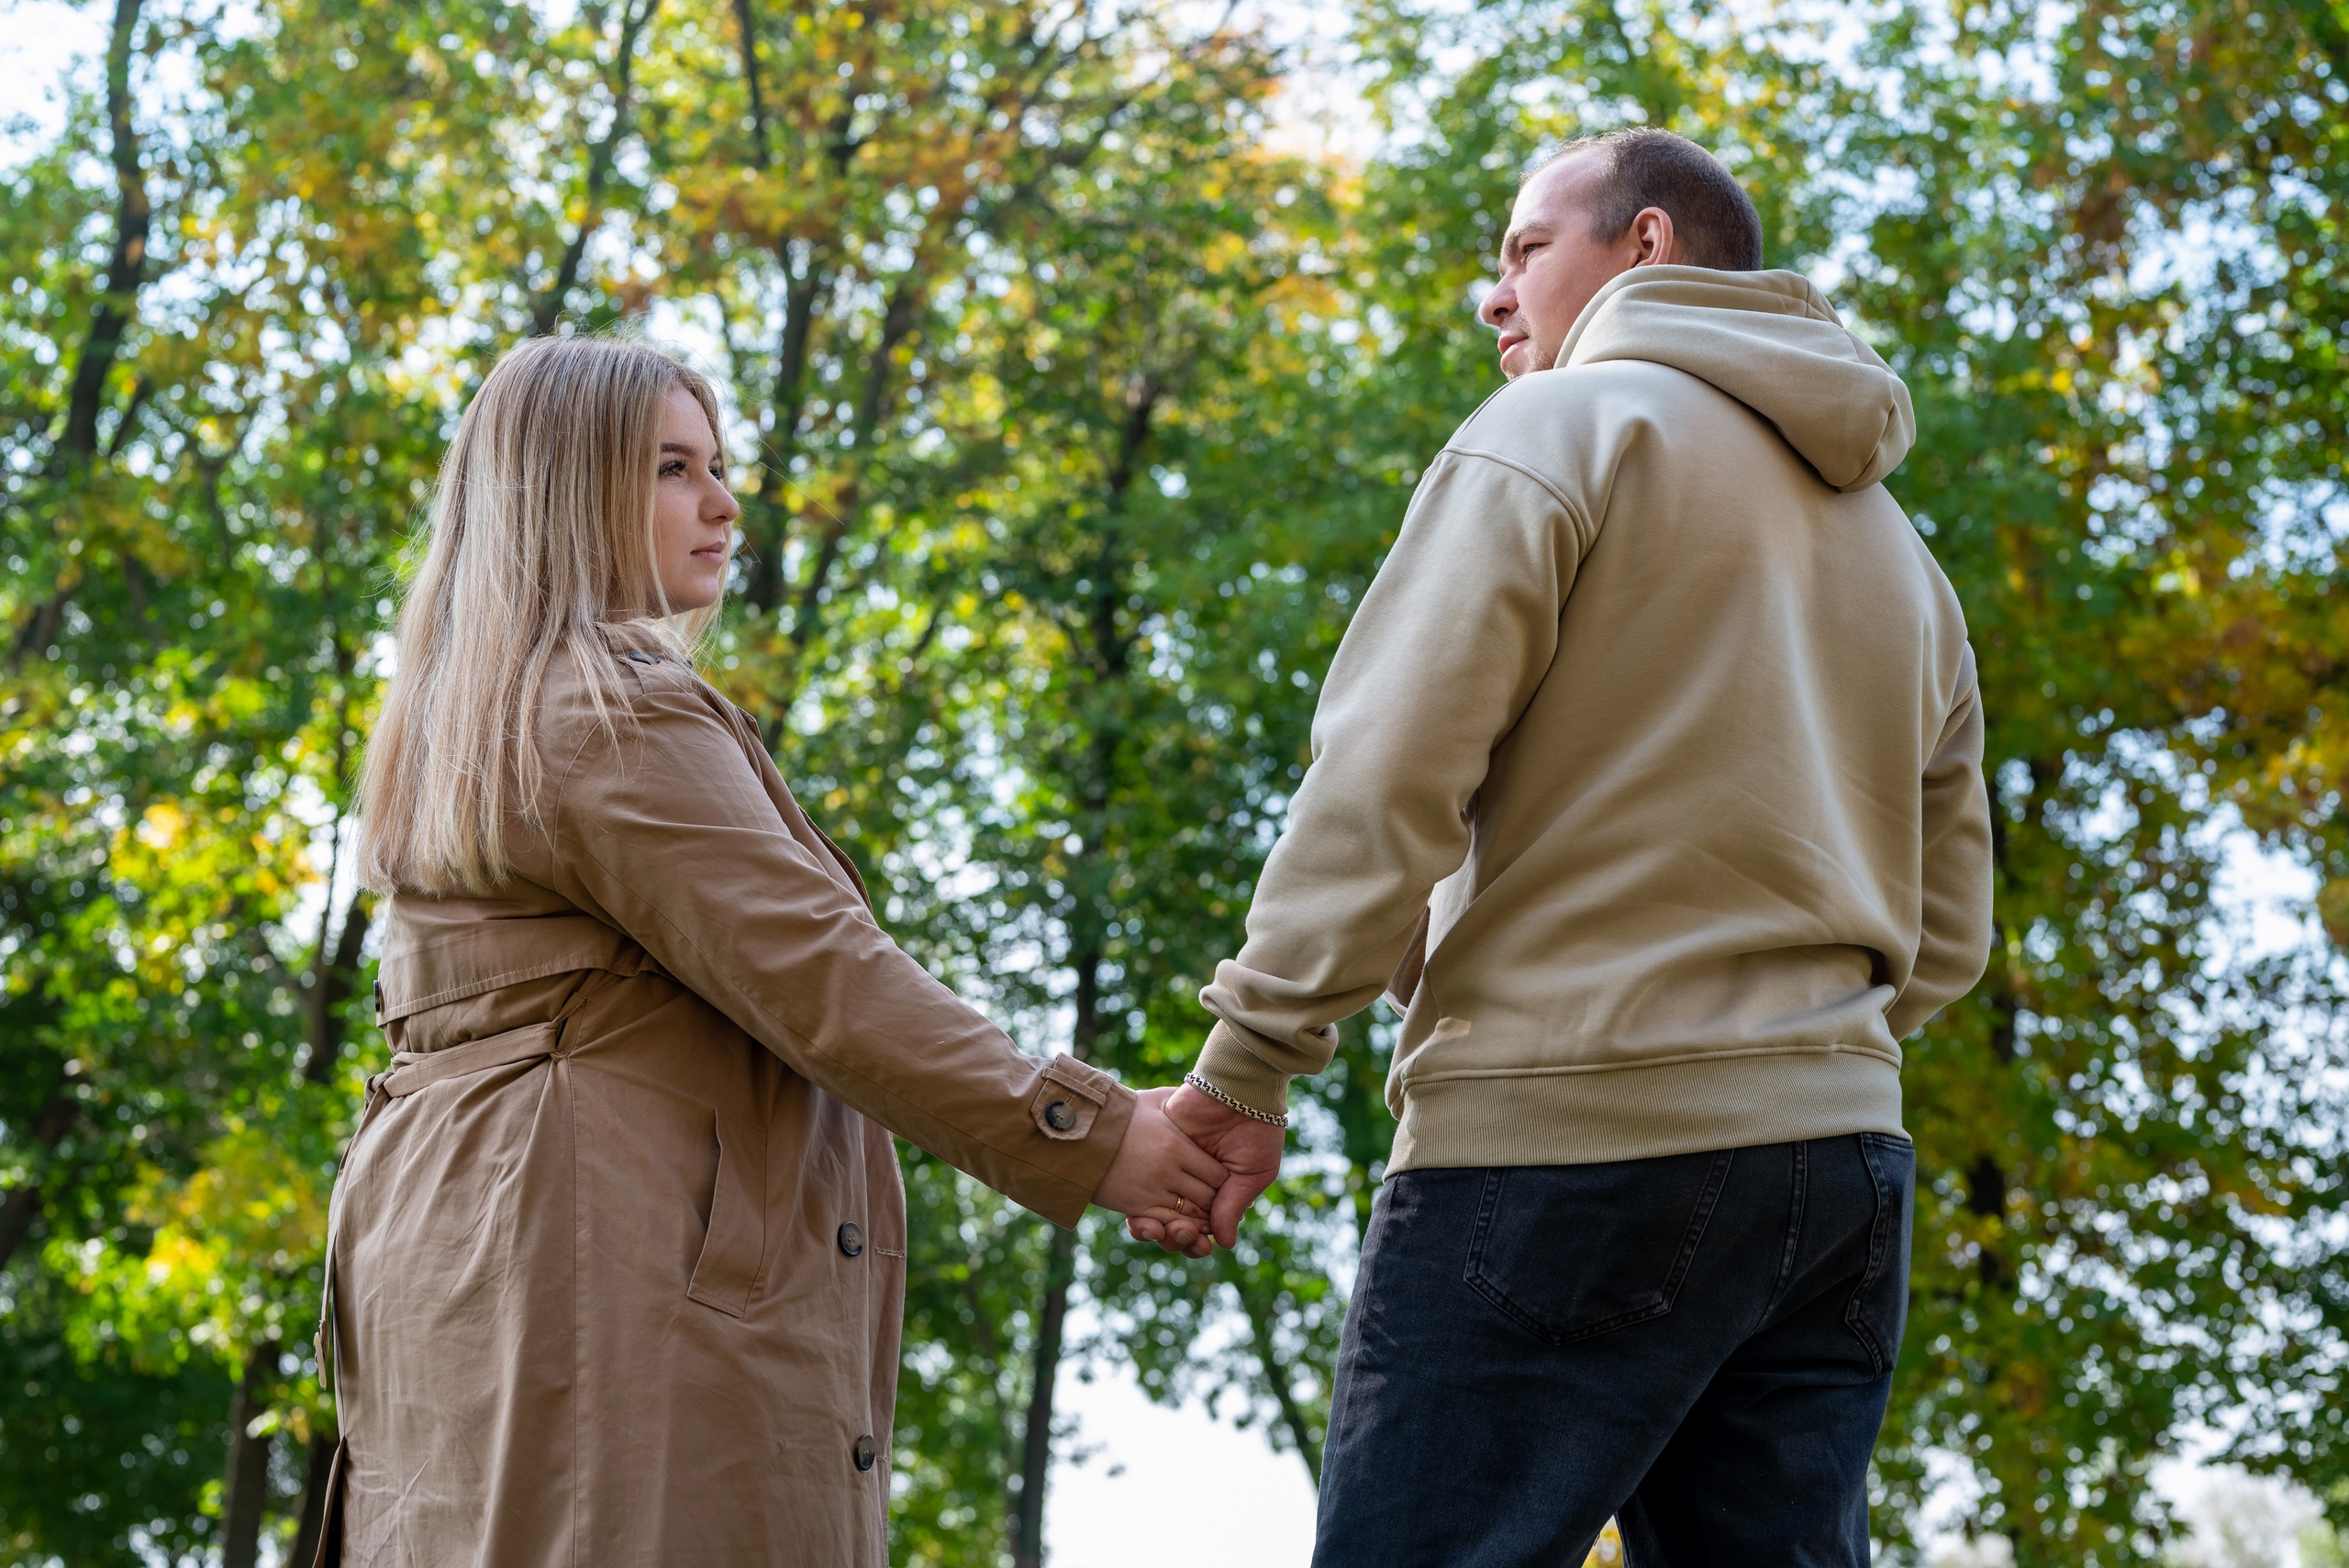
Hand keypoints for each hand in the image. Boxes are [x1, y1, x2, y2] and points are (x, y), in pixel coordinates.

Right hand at [1093, 1087, 1226, 1258]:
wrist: (1079, 1134)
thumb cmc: (1118, 1114)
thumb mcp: (1153, 1100)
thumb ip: (1179, 1099)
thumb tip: (1201, 1091)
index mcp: (1176, 1145)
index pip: (1217, 1175)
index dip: (1222, 1181)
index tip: (1220, 1181)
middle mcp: (1168, 1171)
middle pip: (1207, 1198)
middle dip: (1214, 1203)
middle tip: (1215, 1202)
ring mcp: (1151, 1192)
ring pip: (1189, 1217)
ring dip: (1198, 1221)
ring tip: (1201, 1218)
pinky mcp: (1135, 1207)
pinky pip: (1165, 1225)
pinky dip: (1176, 1228)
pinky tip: (1180, 1224)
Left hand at [1129, 1083, 1283, 1251]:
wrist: (1237, 1089)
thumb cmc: (1256, 1130)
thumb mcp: (1253, 1173)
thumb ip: (1233, 1206)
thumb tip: (1223, 1244)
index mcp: (1216, 1192)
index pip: (1200, 1228)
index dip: (1197, 1243)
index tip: (1201, 1246)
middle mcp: (1189, 1184)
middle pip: (1174, 1225)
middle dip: (1178, 1240)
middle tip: (1185, 1236)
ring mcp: (1169, 1171)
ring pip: (1154, 1213)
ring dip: (1159, 1231)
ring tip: (1171, 1231)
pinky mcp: (1152, 1155)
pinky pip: (1138, 1190)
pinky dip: (1140, 1211)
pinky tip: (1148, 1220)